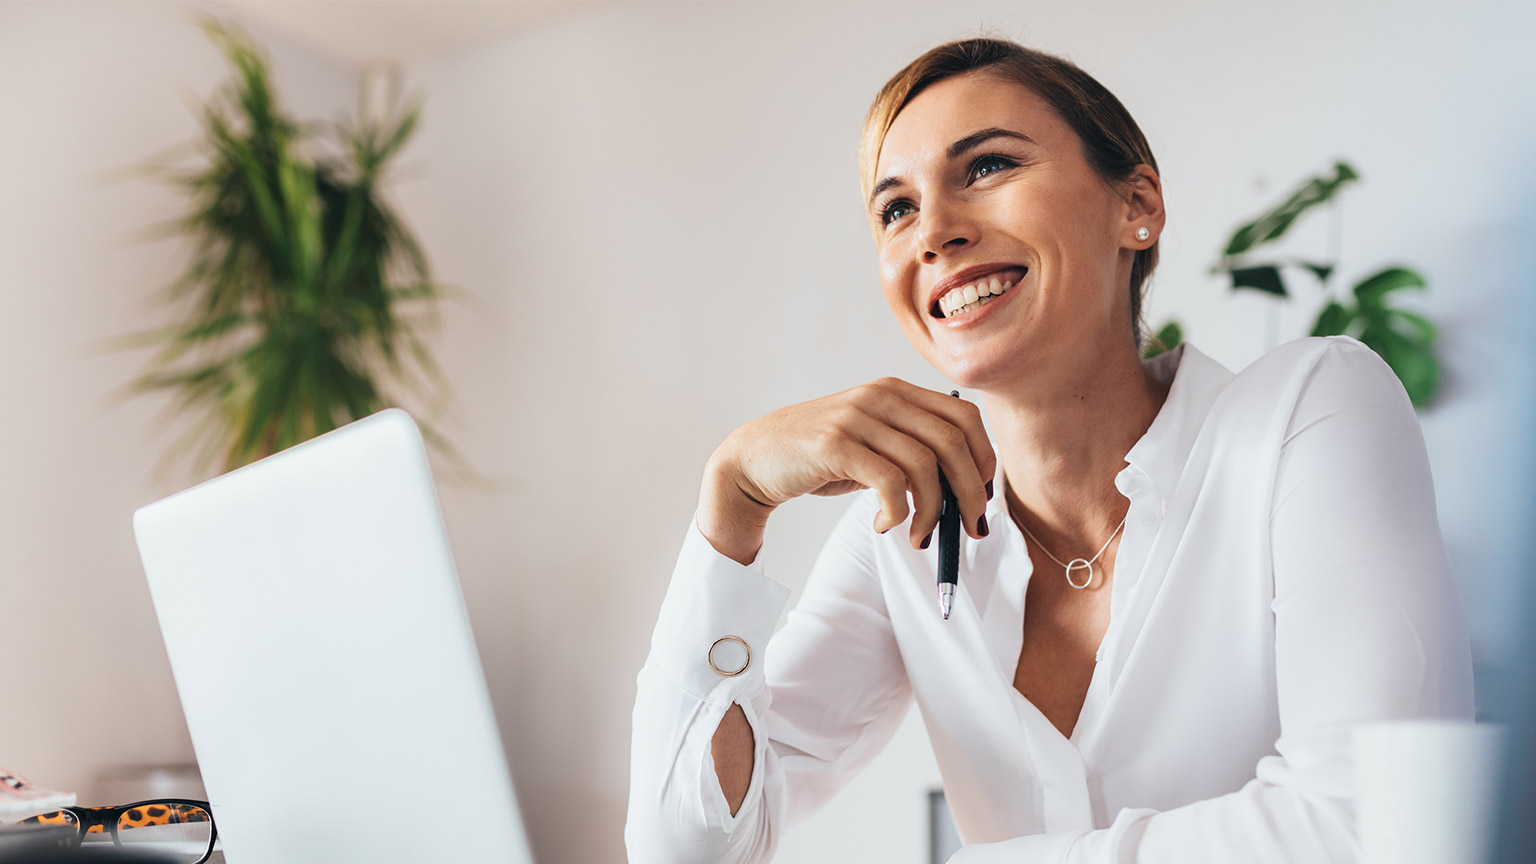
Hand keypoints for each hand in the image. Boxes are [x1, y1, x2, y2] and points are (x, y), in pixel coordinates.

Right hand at [706, 377, 995, 551]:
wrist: (755, 458)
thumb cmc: (820, 458)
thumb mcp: (873, 444)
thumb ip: (912, 452)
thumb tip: (966, 489)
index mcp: (896, 392)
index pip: (964, 416)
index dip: (984, 458)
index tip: (983, 496)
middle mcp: (881, 397)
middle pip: (954, 441)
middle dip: (971, 492)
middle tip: (970, 528)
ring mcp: (857, 418)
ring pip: (925, 465)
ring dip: (932, 511)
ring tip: (918, 535)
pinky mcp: (835, 445)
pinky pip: (889, 482)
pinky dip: (898, 512)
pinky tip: (885, 525)